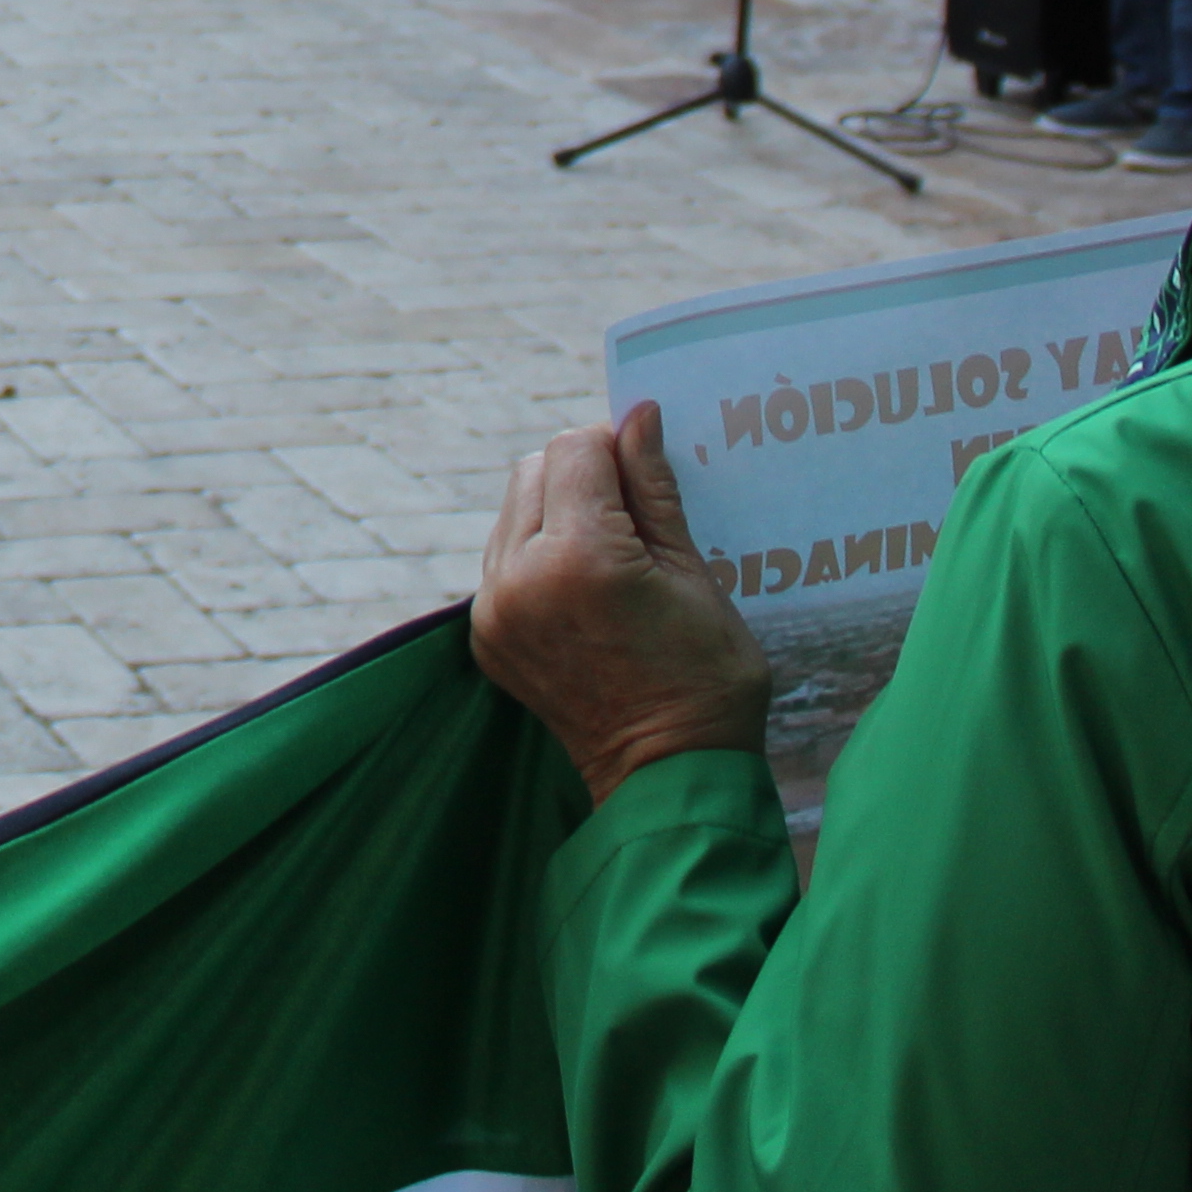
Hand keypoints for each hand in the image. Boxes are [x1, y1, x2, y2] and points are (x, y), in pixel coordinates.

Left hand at [471, 402, 770, 807]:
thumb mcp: (695, 575)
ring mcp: (494, 611)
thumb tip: (637, 414)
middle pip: (535, 470)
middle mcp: (520, 579)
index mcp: (580, 559)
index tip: (646, 469)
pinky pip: (501, 559)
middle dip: (582, 474)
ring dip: (556, 510)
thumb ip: (654, 488)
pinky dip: (537, 552)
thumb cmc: (705, 677)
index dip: (614, 447)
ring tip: (612, 552)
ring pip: (512, 510)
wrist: (668, 776)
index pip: (575, 449)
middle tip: (634, 512)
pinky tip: (584, 585)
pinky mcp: (486, 636)